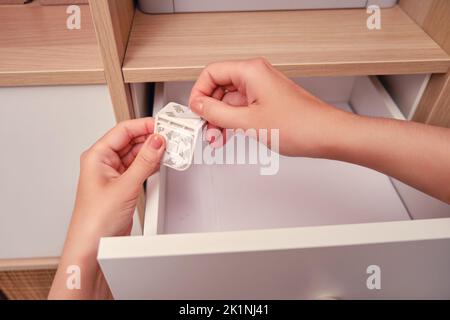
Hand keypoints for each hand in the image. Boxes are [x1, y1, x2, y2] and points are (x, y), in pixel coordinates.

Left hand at [49, 118, 164, 299]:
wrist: (93, 247)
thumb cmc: (94, 220)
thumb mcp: (125, 186)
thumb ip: (144, 162)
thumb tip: (157, 142)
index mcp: (97, 156)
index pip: (123, 130)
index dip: (144, 125)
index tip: (162, 124)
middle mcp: (104, 163)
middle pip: (131, 141)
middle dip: (151, 138)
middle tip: (170, 136)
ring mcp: (114, 175)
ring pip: (136, 155)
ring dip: (152, 152)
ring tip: (169, 148)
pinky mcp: (123, 187)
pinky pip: (139, 168)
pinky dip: (151, 165)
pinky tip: (161, 163)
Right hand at [189, 58, 352, 156]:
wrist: (327, 135)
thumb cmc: (300, 125)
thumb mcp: (247, 122)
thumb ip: (217, 113)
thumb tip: (199, 106)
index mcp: (251, 71)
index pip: (211, 73)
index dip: (199, 93)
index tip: (196, 112)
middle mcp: (256, 76)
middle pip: (219, 87)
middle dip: (210, 110)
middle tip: (207, 129)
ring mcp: (262, 89)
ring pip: (230, 100)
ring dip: (221, 119)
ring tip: (218, 138)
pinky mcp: (267, 101)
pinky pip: (242, 108)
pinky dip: (233, 121)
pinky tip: (229, 135)